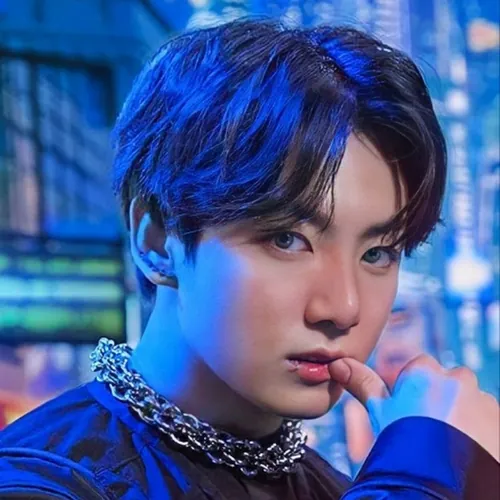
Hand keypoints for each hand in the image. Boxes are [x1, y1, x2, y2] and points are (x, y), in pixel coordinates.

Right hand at [329, 354, 499, 461]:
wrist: (441, 486)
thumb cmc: (403, 446)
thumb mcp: (378, 415)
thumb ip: (362, 384)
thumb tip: (338, 364)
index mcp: (424, 371)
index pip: (417, 368)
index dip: (409, 390)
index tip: (405, 412)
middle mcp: (458, 378)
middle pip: (445, 382)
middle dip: (437, 399)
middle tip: (425, 429)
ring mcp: (483, 401)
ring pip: (468, 400)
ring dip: (459, 415)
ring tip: (445, 443)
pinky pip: (487, 420)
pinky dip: (477, 431)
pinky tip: (463, 450)